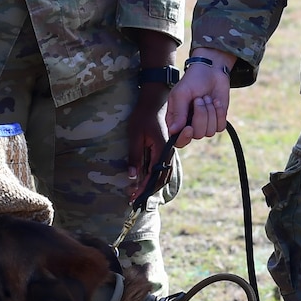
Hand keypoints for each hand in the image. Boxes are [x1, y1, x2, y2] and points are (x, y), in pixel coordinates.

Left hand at [126, 83, 170, 202]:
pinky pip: (162, 168)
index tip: (133, 196)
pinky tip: (144, 181)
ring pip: (163, 175)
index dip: (143, 188)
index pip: (154, 175)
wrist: (153, 102)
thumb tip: (133, 177)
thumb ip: (135, 157)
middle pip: (161, 179)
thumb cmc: (142, 117)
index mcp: (162, 150)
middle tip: (133, 199)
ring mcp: (168, 152)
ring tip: (136, 193)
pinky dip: (153, 177)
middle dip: (147, 190)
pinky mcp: (164, 150)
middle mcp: (168, 153)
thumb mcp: (135, 136)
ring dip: (150, 185)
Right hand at [166, 51, 236, 146]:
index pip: (177, 140)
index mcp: (176, 120)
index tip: (189, 128)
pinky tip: (215, 102)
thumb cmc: (193, 80)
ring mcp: (204, 124)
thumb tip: (173, 131)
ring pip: (210, 131)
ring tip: (206, 98)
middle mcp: (189, 125)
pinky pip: (220, 127)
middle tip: (199, 99)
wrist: (212, 71)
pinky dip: (219, 113)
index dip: (183, 138)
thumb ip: (178, 113)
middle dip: (201, 115)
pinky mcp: (217, 121)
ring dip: (210, 111)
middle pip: (197, 135)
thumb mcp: (181, 94)